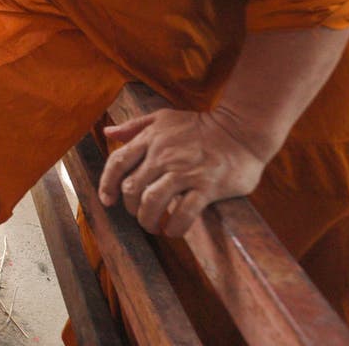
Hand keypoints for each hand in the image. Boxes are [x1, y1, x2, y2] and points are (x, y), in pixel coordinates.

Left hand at [98, 108, 266, 237]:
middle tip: (139, 215)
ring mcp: (184, 171)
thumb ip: (134, 126)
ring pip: (152, 201)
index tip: (107, 200)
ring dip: (147, 220)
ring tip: (153, 226)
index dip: (107, 184)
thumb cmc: (201, 126)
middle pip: (132, 187)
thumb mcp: (163, 117)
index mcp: (150, 139)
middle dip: (130, 207)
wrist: (241, 130)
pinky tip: (173, 231)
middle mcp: (163, 156)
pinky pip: (184, 212)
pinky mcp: (207, 186)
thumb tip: (108, 133)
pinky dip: (175, 226)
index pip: (117, 163)